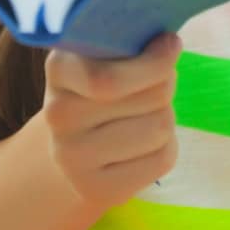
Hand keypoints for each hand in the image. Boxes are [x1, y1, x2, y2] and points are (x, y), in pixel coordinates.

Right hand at [43, 31, 181, 209]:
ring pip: (160, 127)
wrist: (73, 141)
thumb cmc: (105, 80)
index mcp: (60, 68)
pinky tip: (143, 142)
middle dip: (166, 83)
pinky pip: (162, 159)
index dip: (153, 63)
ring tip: (145, 112)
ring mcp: (72, 158)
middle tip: (157, 81)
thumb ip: (131, 39)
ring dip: (166, 115)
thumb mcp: (106, 50)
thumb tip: (169, 43)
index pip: (108, 79)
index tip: (171, 44)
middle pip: (151, 97)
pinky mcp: (96, 190)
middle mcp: (58, 115)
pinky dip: (167, 146)